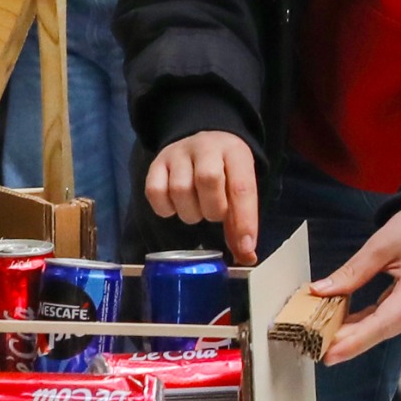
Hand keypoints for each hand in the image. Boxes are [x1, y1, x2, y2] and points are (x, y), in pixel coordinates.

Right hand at [144, 130, 260, 262]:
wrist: (203, 142)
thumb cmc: (226, 171)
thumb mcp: (240, 188)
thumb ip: (241, 222)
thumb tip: (246, 257)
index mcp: (236, 154)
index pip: (242, 188)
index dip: (245, 221)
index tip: (246, 248)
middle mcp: (206, 148)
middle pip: (208, 180)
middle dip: (213, 210)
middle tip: (214, 215)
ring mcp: (178, 154)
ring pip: (180, 188)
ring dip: (190, 212)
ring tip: (196, 210)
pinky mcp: (156, 163)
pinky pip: (154, 191)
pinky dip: (165, 208)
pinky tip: (176, 207)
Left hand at [312, 203, 400, 363]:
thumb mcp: (382, 244)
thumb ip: (352, 272)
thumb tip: (320, 291)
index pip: (383, 323)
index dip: (355, 341)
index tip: (330, 355)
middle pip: (382, 330)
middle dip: (349, 340)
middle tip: (315, 346)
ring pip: (384, 328)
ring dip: (355, 333)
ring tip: (322, 337)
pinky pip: (389, 320)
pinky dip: (366, 323)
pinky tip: (343, 324)